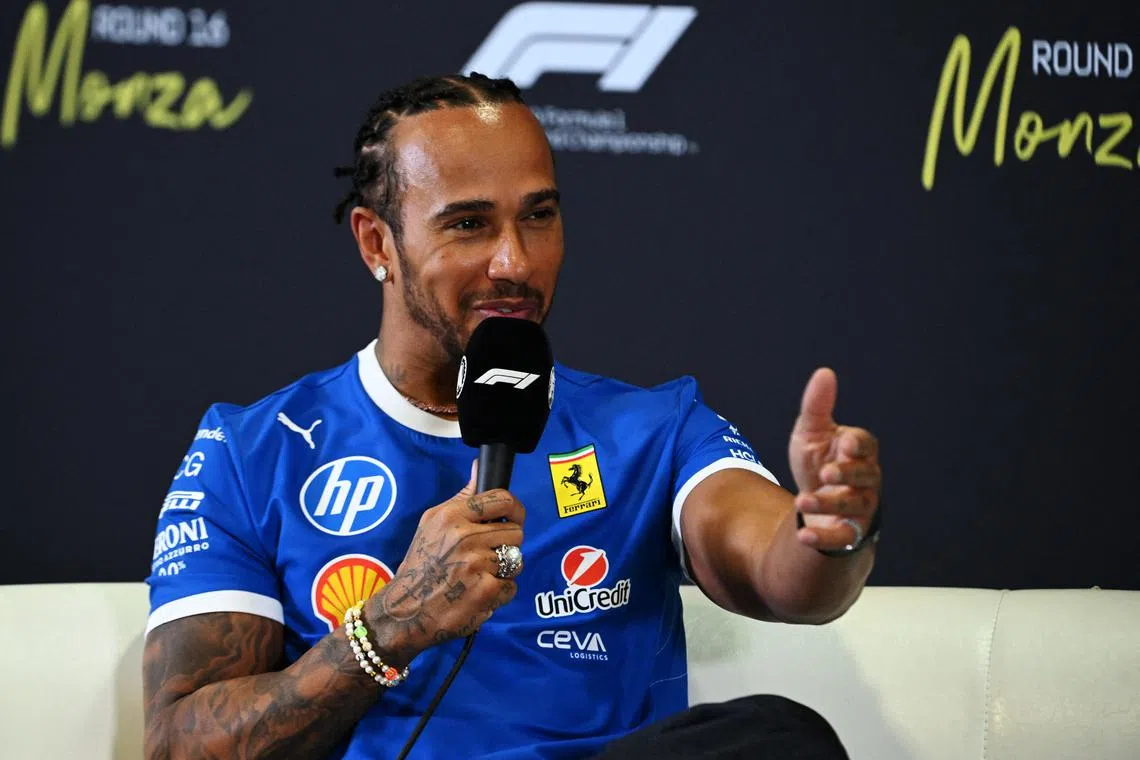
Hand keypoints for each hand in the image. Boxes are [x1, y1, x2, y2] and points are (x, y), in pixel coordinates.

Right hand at [363, 463, 522, 665]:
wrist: (404, 610)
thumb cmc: (420, 564)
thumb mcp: (432, 522)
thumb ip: (462, 497)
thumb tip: (480, 468)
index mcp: (452, 516)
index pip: (502, 499)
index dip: (515, 510)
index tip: (514, 519)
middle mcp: (464, 537)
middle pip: (516, 532)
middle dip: (505, 545)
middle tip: (487, 556)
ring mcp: (476, 564)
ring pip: (516, 560)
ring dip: (503, 570)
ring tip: (480, 575)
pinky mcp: (485, 591)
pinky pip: (511, 586)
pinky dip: (499, 593)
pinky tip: (478, 594)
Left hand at [788, 368, 880, 551]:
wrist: (813, 504)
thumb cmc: (817, 461)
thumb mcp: (811, 433)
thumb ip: (817, 406)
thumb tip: (824, 372)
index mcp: (859, 451)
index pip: (865, 445)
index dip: (857, 445)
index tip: (845, 444)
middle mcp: (867, 479)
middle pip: (865, 477)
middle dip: (846, 475)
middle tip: (825, 474)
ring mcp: (861, 507)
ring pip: (854, 507)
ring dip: (828, 505)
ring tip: (801, 502)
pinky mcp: (849, 533)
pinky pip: (842, 537)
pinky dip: (824, 538)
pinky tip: (802, 536)